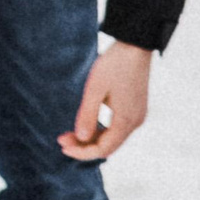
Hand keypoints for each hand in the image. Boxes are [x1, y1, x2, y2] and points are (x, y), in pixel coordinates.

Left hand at [59, 42, 152, 161]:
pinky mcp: (136, 109)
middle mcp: (135, 122)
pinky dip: (101, 130)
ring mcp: (137, 116)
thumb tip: (80, 138)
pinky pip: (117, 128)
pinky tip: (87, 123)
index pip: (103, 149)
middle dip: (84, 146)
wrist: (135, 46)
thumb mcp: (95, 89)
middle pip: (108, 146)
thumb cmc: (115, 65)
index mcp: (126, 120)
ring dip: (92, 138)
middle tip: (62, 138)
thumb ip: (87, 115)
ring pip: (112, 138)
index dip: (82, 152)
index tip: (62, 146)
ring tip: (70, 132)